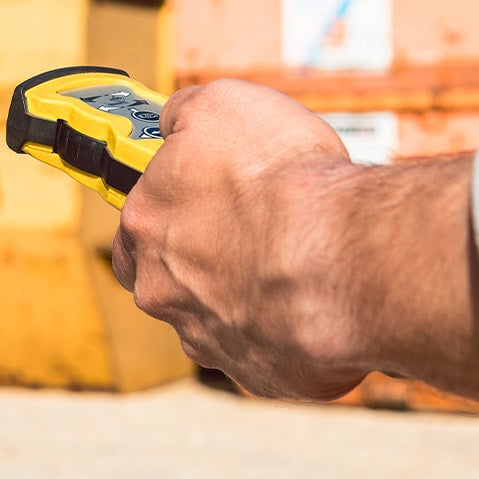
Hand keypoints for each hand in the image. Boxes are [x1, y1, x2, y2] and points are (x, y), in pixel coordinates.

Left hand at [110, 80, 366, 399]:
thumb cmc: (281, 179)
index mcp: (146, 225)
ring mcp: (212, 339)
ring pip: (220, 317)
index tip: (200, 192)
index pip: (136, 221)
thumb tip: (175, 119)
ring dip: (249, 294)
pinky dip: (291, 328)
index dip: (171, 204)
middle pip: (171, 278)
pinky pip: (271, 350)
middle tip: (255, 228)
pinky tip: (321, 299)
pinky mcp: (261, 373)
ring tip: (300, 262)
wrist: (342, 257)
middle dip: (205, 257)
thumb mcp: (223, 104)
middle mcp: (166, 290)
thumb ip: (186, 114)